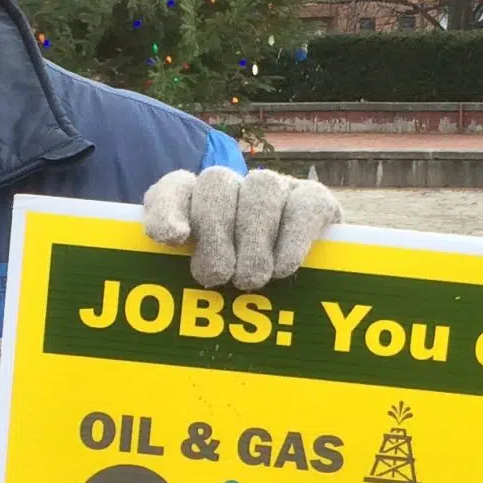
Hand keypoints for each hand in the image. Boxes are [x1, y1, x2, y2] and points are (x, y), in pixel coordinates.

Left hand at [141, 166, 341, 290]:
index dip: (168, 208)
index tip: (175, 238)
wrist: (308, 300)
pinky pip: (305, 205)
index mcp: (194, 205)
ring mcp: (276, 190)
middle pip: (216, 182)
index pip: (174, 189)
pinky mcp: (316, 200)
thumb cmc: (238, 297)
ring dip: (253, 239)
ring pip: (261, 187)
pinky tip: (284, 269)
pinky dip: (292, 239)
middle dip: (214, 232)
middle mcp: (234, 188)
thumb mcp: (201, 290)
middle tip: (219, 276)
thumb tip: (166, 270)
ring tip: (250, 281)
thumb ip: (179, 278)